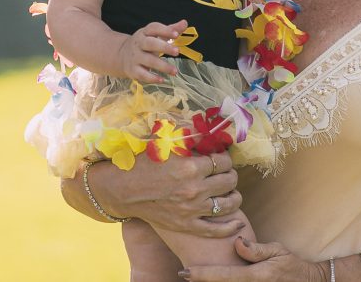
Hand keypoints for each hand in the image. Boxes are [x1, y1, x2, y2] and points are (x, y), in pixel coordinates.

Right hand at [87, 150, 243, 237]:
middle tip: (224, 172)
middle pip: (229, 180)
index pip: (223, 160)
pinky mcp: (186, 226)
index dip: (225, 157)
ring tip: (229, 191)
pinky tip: (237, 224)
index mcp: (190, 167)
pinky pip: (215, 230)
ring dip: (233, 195)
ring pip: (228, 204)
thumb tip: (211, 130)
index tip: (220, 157)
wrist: (122, 189)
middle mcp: (194, 189)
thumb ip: (190, 136)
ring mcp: (191, 210)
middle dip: (230, 174)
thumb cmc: (143, 162)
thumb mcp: (166, 143)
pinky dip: (230, 227)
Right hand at [114, 19, 186, 82]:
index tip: (176, 34)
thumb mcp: (155, 35)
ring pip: (148, 61)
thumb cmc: (145, 43)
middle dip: (164, 47)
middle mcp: (139, 44)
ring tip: (175, 71)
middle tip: (177, 51)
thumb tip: (184, 22)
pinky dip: (152, 78)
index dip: (165, 30)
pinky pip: (142, 74)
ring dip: (163, 66)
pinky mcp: (133, 70)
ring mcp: (135, 57)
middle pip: (150, 44)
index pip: (154, 28)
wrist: (121, 55)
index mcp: (145, 33)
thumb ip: (170, 29)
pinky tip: (162, 80)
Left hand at [182, 238, 328, 280]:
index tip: (185, 272)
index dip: (202, 275)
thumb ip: (256, 250)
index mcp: (256, 276)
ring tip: (195, 278)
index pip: (224, 276)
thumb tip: (237, 243)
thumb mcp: (277, 251)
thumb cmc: (291, 265)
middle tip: (185, 274)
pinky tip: (212, 280)